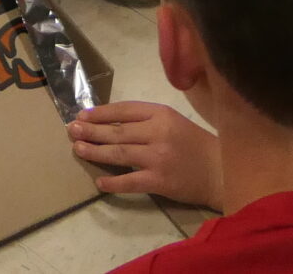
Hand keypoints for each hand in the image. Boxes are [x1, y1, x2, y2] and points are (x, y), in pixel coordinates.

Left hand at [69, 102, 223, 206]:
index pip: (124, 110)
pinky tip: (99, 182)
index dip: (100, 113)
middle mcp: (158, 132)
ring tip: (78, 149)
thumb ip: (146, 120)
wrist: (220, 171)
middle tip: (72, 130)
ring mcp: (158, 157)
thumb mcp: (173, 121)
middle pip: (117, 131)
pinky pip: (130, 181)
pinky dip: (113, 182)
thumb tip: (110, 122)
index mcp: (161, 113)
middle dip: (91, 130)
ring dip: (95, 152)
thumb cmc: (194, 144)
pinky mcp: (160, 180)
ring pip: (119, 153)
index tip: (82, 115)